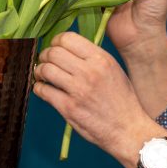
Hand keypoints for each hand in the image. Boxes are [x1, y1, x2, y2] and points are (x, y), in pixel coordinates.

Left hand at [34, 32, 160, 167]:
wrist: (127, 129)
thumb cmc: (121, 100)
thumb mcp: (113, 70)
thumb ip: (92, 57)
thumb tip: (67, 48)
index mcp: (101, 59)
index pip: (68, 38)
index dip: (56, 41)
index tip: (54, 48)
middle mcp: (89, 71)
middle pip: (53, 52)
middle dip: (44, 56)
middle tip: (45, 62)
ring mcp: (78, 90)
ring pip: (45, 69)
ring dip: (39, 71)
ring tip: (42, 76)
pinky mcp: (69, 108)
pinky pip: (43, 91)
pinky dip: (39, 88)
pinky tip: (44, 89)